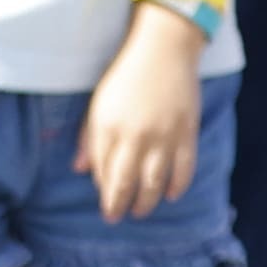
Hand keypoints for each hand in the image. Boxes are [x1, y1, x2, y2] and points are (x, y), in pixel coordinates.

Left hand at [86, 11, 208, 218]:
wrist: (164, 49)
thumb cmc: (126, 75)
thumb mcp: (99, 104)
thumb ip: (89, 138)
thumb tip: (80, 169)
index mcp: (108, 127)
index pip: (104, 171)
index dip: (104, 191)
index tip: (106, 201)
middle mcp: (135, 136)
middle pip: (127, 183)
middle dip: (120, 205)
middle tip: (117, 217)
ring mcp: (163, 135)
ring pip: (155, 181)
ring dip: (147, 201)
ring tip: (142, 211)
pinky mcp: (186, 131)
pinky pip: (184, 168)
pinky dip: (178, 185)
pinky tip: (172, 194)